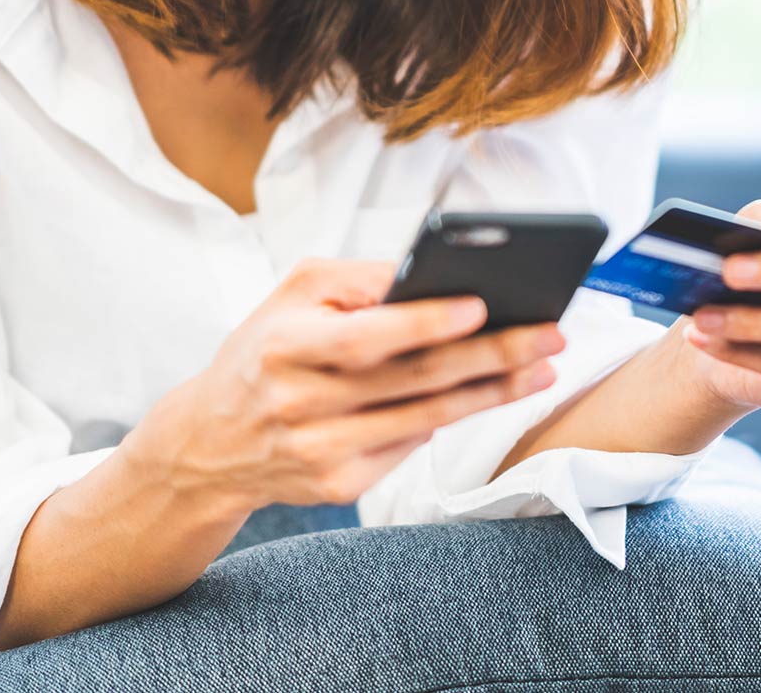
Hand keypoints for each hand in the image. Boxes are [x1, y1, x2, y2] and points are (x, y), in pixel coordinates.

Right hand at [126, 257, 567, 509]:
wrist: (208, 444)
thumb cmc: (265, 350)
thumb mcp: (293, 295)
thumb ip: (360, 279)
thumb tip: (433, 274)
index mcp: (284, 345)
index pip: (365, 337)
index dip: (426, 323)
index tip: (483, 304)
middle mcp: (299, 403)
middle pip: (413, 381)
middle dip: (492, 356)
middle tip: (551, 334)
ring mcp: (320, 452)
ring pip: (427, 420)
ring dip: (494, 392)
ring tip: (544, 366)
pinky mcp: (338, 485)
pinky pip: (412, 447)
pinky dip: (455, 418)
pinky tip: (494, 393)